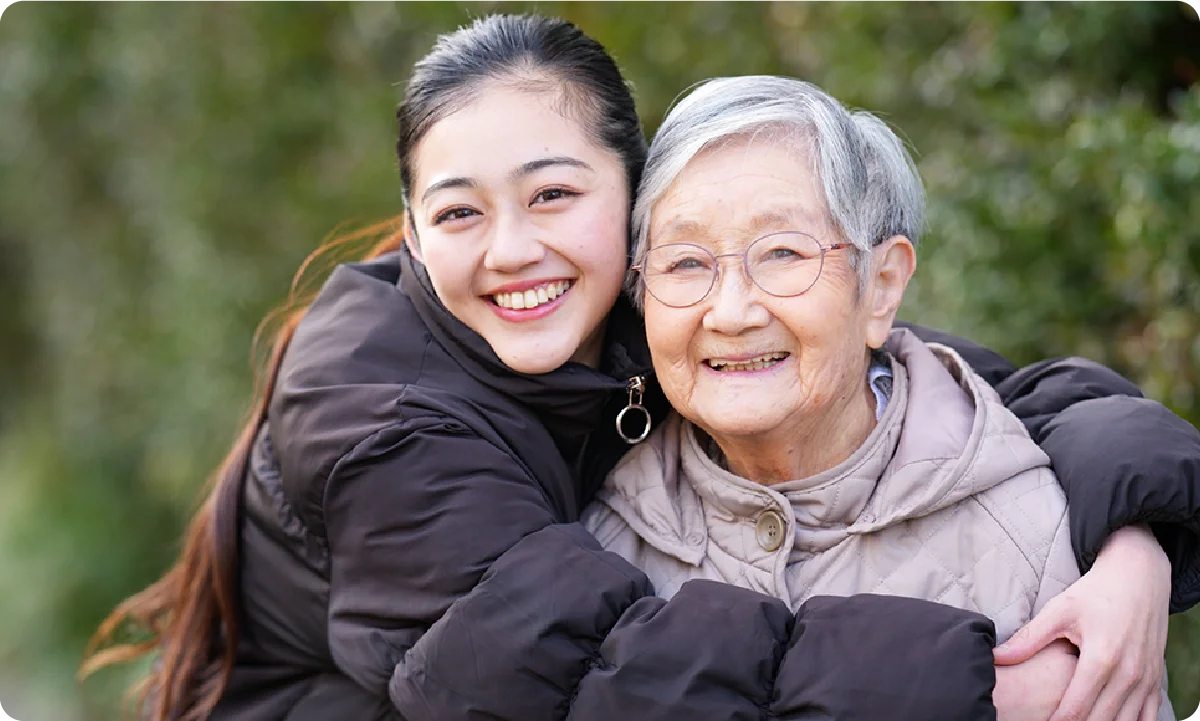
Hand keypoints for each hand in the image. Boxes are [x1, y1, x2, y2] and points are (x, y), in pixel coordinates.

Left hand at [993, 525, 1169, 720]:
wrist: (1139, 577)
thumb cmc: (1095, 593)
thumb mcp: (1059, 610)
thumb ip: (1028, 639)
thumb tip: (995, 656)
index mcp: (1101, 658)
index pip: (1076, 708)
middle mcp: (1128, 674)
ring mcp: (1145, 679)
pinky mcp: (1155, 680)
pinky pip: (1147, 717)